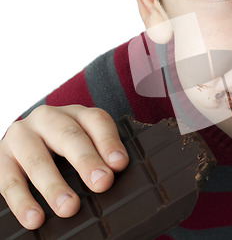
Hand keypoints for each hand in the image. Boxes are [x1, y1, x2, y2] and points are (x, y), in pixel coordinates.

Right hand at [0, 105, 128, 229]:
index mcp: (76, 114)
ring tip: (69, 207)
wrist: (24, 143)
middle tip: (101, 183)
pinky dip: (23, 202)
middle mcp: (48, 119)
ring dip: (54, 186)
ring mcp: (21, 136)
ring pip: (37, 159)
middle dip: (86, 161)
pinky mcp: (1, 157)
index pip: (96, 121)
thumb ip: (102, 154)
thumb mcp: (85, 142)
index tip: (119, 164)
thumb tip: (116, 174)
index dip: (109, 142)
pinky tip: (35, 218)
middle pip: (69, 136)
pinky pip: (9, 180)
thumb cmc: (64, 146)